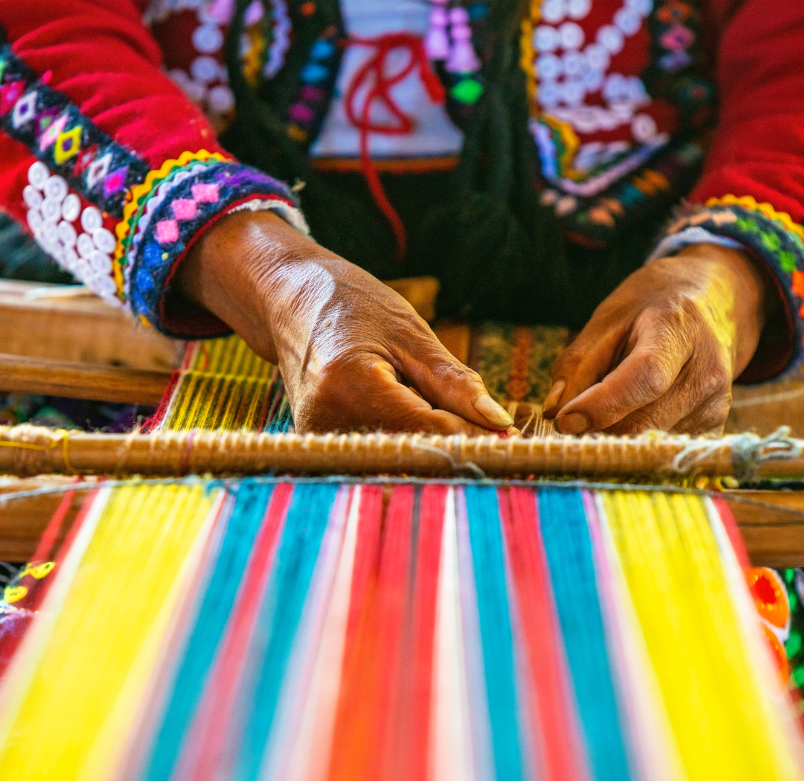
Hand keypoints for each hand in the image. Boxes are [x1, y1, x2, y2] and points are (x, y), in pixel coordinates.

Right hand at [172, 211, 513, 434]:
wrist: (289, 300)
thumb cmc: (351, 305)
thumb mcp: (411, 332)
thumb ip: (455, 383)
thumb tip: (500, 424)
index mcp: (351, 385)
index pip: (430, 432)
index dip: (476, 438)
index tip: (513, 439)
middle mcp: (327, 421)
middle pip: (414, 452)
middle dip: (459, 446)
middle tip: (496, 436)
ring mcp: (318, 438)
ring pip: (399, 457)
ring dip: (433, 445)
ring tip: (449, 417)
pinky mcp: (320, 446)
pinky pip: (379, 452)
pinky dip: (407, 440)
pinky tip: (415, 419)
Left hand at [542, 243, 770, 435]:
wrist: (710, 304)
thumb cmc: (650, 311)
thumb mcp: (607, 319)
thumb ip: (578, 363)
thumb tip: (554, 411)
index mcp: (679, 331)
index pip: (645, 378)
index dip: (602, 405)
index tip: (564, 422)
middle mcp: (707, 372)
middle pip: (645, 421)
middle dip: (599, 431)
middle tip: (566, 428)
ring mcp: (716, 405)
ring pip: (650, 442)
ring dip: (615, 438)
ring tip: (602, 412)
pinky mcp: (714, 428)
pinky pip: (663, 450)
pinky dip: (635, 443)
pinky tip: (627, 420)